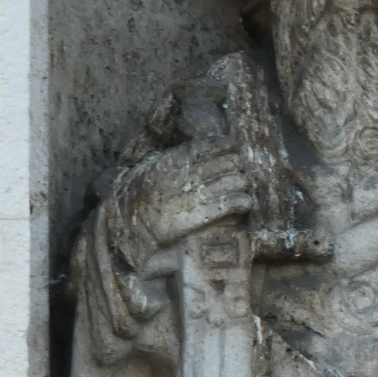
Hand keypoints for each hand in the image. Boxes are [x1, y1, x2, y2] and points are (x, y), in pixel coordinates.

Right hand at [120, 142, 252, 253]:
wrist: (131, 232)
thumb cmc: (145, 201)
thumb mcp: (151, 173)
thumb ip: (171, 162)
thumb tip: (198, 149)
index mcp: (165, 164)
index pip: (199, 148)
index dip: (220, 145)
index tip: (232, 144)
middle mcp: (176, 179)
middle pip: (215, 165)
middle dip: (233, 163)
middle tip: (242, 165)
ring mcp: (184, 199)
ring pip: (223, 184)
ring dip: (239, 181)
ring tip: (245, 182)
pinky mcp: (192, 219)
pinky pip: (222, 206)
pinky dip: (238, 202)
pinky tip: (246, 201)